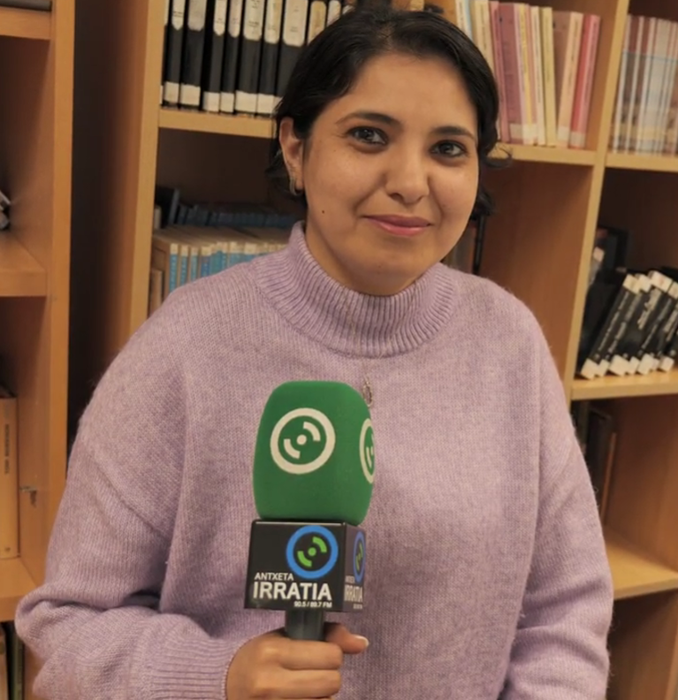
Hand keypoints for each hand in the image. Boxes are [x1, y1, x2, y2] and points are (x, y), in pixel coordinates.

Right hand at [225, 623, 368, 698]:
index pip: (331, 656)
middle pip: (332, 682)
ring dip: (321, 696)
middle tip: (313, 671)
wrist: (225, 684)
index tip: (319, 654)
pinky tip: (301, 698)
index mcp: (273, 652)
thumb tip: (362, 644)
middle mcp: (270, 682)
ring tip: (304, 687)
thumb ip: (326, 636)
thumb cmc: (261, 657)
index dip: (331, 654)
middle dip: (329, 676)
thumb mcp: (286, 637)